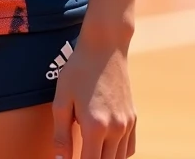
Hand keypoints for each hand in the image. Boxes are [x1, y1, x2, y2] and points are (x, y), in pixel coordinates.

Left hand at [51, 36, 136, 158]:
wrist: (104, 46)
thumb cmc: (78, 70)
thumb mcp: (62, 99)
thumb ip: (61, 134)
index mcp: (95, 126)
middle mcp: (115, 129)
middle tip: (79, 152)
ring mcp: (127, 124)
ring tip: (89, 150)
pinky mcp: (133, 118)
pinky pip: (129, 149)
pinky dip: (118, 154)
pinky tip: (105, 148)